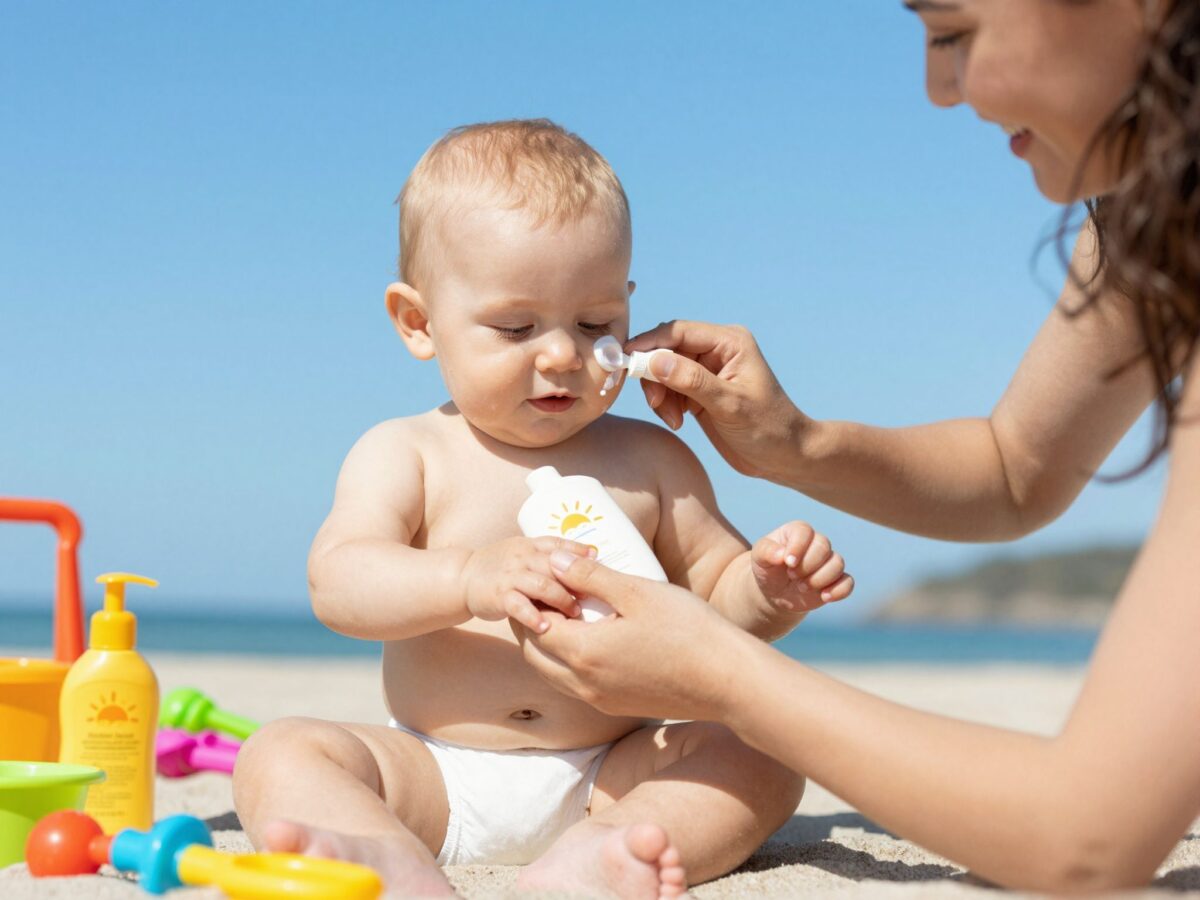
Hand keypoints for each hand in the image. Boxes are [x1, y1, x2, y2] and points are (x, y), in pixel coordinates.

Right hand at [462, 537, 590, 632]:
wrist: (463, 577)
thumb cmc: (500, 567)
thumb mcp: (523, 553)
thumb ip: (548, 556)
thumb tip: (587, 559)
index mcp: (530, 546)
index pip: (558, 543)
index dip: (578, 550)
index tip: (598, 558)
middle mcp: (522, 558)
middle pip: (556, 565)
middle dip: (577, 581)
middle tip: (595, 596)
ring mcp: (510, 576)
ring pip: (542, 585)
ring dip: (562, 599)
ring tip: (575, 613)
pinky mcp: (499, 596)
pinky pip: (519, 606)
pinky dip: (533, 616)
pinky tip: (545, 627)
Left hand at [512, 550, 761, 720]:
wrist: (729, 681)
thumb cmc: (689, 631)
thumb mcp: (638, 592)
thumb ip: (590, 577)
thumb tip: (554, 561)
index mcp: (584, 653)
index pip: (534, 626)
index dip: (532, 600)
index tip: (542, 578)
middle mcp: (585, 684)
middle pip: (536, 655)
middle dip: (533, 625)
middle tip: (549, 595)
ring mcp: (601, 701)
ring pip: (554, 674)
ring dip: (551, 646)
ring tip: (571, 615)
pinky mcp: (619, 707)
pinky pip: (578, 686)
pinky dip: (572, 663)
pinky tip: (596, 639)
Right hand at [625, 320, 807, 480]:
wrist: (783, 457)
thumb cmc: (769, 428)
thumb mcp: (730, 405)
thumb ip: (692, 381)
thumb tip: (654, 360)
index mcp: (729, 342)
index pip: (678, 332)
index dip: (649, 343)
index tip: (626, 361)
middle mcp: (716, 350)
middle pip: (666, 349)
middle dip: (654, 376)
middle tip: (656, 403)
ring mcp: (706, 370)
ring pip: (663, 371)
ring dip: (660, 395)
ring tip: (674, 420)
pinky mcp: (698, 391)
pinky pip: (668, 389)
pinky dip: (665, 405)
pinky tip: (678, 422)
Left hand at [751, 521, 853, 613]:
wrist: (774, 592)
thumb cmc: (767, 568)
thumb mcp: (759, 558)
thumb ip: (766, 551)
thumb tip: (781, 554)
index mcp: (797, 532)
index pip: (804, 532)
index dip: (798, 547)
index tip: (787, 563)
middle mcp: (816, 543)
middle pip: (824, 547)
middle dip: (807, 565)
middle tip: (792, 576)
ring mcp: (828, 562)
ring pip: (837, 564)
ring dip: (819, 579)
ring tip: (801, 587)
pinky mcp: (836, 581)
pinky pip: (848, 583)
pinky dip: (838, 591)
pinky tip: (823, 597)